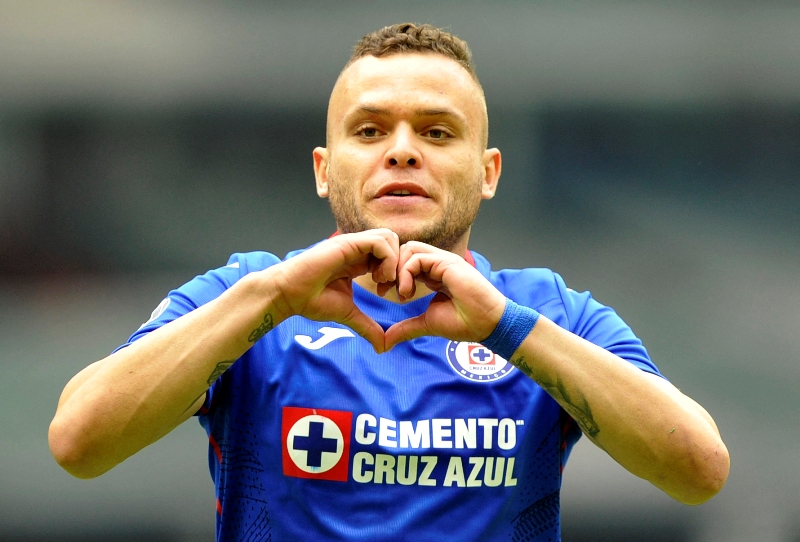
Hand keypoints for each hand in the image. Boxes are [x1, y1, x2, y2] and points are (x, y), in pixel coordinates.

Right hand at [272, 229, 399, 351]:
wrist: (288, 294)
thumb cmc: (312, 301)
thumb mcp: (348, 314)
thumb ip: (367, 327)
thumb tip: (383, 348)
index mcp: (359, 261)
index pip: (389, 254)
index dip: (395, 273)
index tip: (386, 293)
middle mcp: (357, 249)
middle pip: (393, 242)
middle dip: (399, 264)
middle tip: (389, 287)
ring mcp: (352, 244)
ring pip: (389, 237)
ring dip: (393, 261)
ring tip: (382, 281)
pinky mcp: (347, 243)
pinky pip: (380, 242)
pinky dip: (387, 259)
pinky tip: (377, 278)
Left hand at [384, 242, 506, 350]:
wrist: (488, 324)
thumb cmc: (464, 323)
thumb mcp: (427, 324)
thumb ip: (406, 327)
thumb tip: (385, 342)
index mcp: (433, 274)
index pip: (405, 261)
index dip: (391, 274)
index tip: (384, 293)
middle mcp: (437, 264)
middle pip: (404, 249)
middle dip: (390, 267)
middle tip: (386, 290)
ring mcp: (443, 261)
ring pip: (409, 248)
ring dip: (398, 269)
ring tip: (400, 292)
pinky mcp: (447, 263)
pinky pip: (417, 258)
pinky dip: (406, 273)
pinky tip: (407, 292)